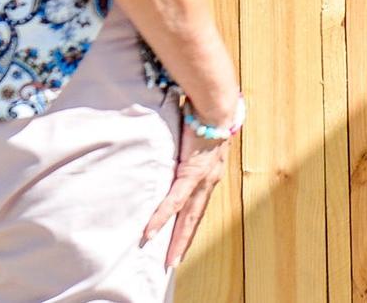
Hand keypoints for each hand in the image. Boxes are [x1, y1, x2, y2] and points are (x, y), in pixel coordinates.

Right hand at [144, 118, 229, 267]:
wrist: (215, 105)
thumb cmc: (204, 113)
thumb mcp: (196, 136)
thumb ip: (186, 146)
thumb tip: (175, 144)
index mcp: (210, 173)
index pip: (199, 205)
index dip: (190, 223)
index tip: (183, 238)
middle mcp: (210, 180)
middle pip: (195, 218)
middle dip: (184, 241)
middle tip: (173, 262)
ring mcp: (202, 179)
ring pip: (188, 217)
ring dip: (177, 239)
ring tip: (168, 259)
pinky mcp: (191, 173)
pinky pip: (175, 200)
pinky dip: (162, 217)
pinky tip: (151, 231)